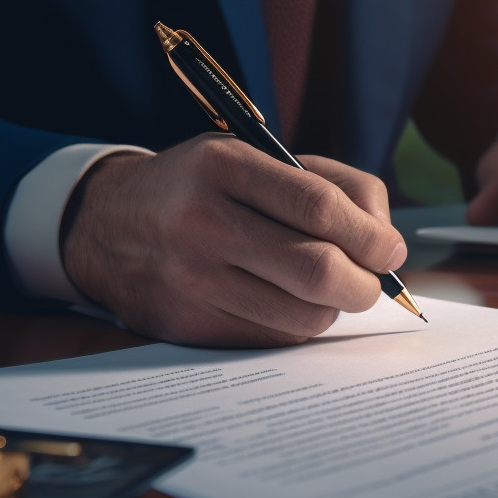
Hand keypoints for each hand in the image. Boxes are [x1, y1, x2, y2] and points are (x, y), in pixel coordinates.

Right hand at [61, 134, 406, 346]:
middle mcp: (202, 222)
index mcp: (224, 166)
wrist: (106, 224)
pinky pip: (272, 339)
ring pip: (302, 316)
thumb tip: (387, 241)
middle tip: (370, 281)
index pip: (320, 207)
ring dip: (331, 308)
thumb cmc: (202, 188)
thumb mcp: (255, 157)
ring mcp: (190, 278)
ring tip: (322, 288)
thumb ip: (331, 185)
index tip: (390, 250)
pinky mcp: (187, 324)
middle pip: (317, 269)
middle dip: (364, 284)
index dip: (371, 236)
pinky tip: (281, 301)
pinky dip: (294, 325)